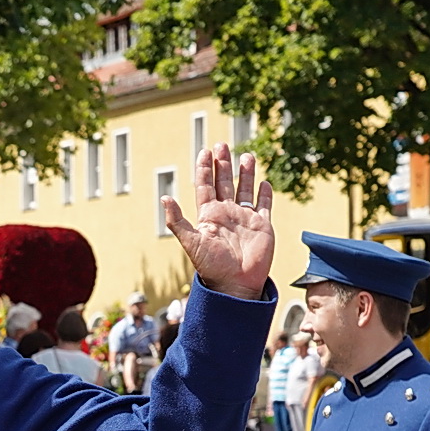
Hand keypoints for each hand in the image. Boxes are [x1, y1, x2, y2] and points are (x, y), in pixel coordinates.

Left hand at [162, 143, 274, 300]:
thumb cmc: (211, 267)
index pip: (205, 186)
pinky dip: (265, 194)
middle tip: (221, 145)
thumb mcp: (191, 242)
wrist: (235, 285)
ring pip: (244, 190)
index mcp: (209, 216)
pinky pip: (264, 206)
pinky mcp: (263, 226)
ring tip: (246, 155)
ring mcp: (245, 219)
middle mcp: (226, 214)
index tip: (204, 151)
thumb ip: (177, 221)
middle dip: (223, 164)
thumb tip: (164, 198)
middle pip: (224, 183)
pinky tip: (263, 182)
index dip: (204, 169)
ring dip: (245, 173)